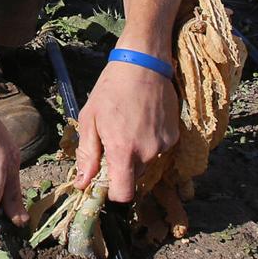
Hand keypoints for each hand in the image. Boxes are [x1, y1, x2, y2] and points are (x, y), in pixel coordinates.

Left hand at [73, 60, 178, 201]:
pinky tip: (143, 120)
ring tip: (128, 125)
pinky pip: (158, 149)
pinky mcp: (174, 136)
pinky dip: (149, 142)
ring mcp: (163, 145)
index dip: (113, 192)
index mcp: (123, 150)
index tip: (106, 180)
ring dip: (136, 154)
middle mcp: (147, 153)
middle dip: (122, 167)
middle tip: (113, 141)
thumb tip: (83, 183)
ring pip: (146, 163)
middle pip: (134, 177)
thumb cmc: (111, 89)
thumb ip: (87, 154)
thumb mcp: (90, 119)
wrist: (143, 64)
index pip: (123, 194)